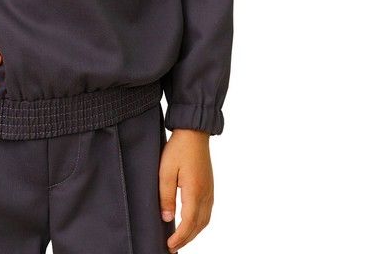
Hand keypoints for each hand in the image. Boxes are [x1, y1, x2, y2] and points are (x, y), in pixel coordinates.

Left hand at [159, 128, 212, 252]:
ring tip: (180, 239)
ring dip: (193, 232)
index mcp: (195, 191)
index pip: (189, 222)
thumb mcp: (166, 171)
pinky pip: (206, 212)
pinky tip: (190, 224)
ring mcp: (210, 191)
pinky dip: (198, 223)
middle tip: (172, 247)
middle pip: (198, 225)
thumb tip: (167, 218)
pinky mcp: (209, 187)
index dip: (180, 236)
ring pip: (204, 220)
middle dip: (186, 239)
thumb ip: (166, 196)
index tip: (169, 245)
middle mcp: (206, 194)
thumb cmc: (179, 149)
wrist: (194, 132)